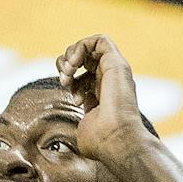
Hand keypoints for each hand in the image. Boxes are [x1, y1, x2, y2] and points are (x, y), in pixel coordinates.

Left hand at [55, 34, 153, 174]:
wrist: (116, 141)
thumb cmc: (101, 142)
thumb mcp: (84, 126)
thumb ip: (81, 119)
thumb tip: (72, 129)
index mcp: (103, 93)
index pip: (82, 74)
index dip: (69, 78)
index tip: (69, 93)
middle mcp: (111, 80)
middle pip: (84, 57)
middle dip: (66, 63)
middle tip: (64, 80)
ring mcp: (115, 71)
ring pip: (90, 45)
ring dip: (71, 54)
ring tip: (68, 71)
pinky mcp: (117, 64)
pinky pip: (100, 39)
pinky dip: (80, 47)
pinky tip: (74, 64)